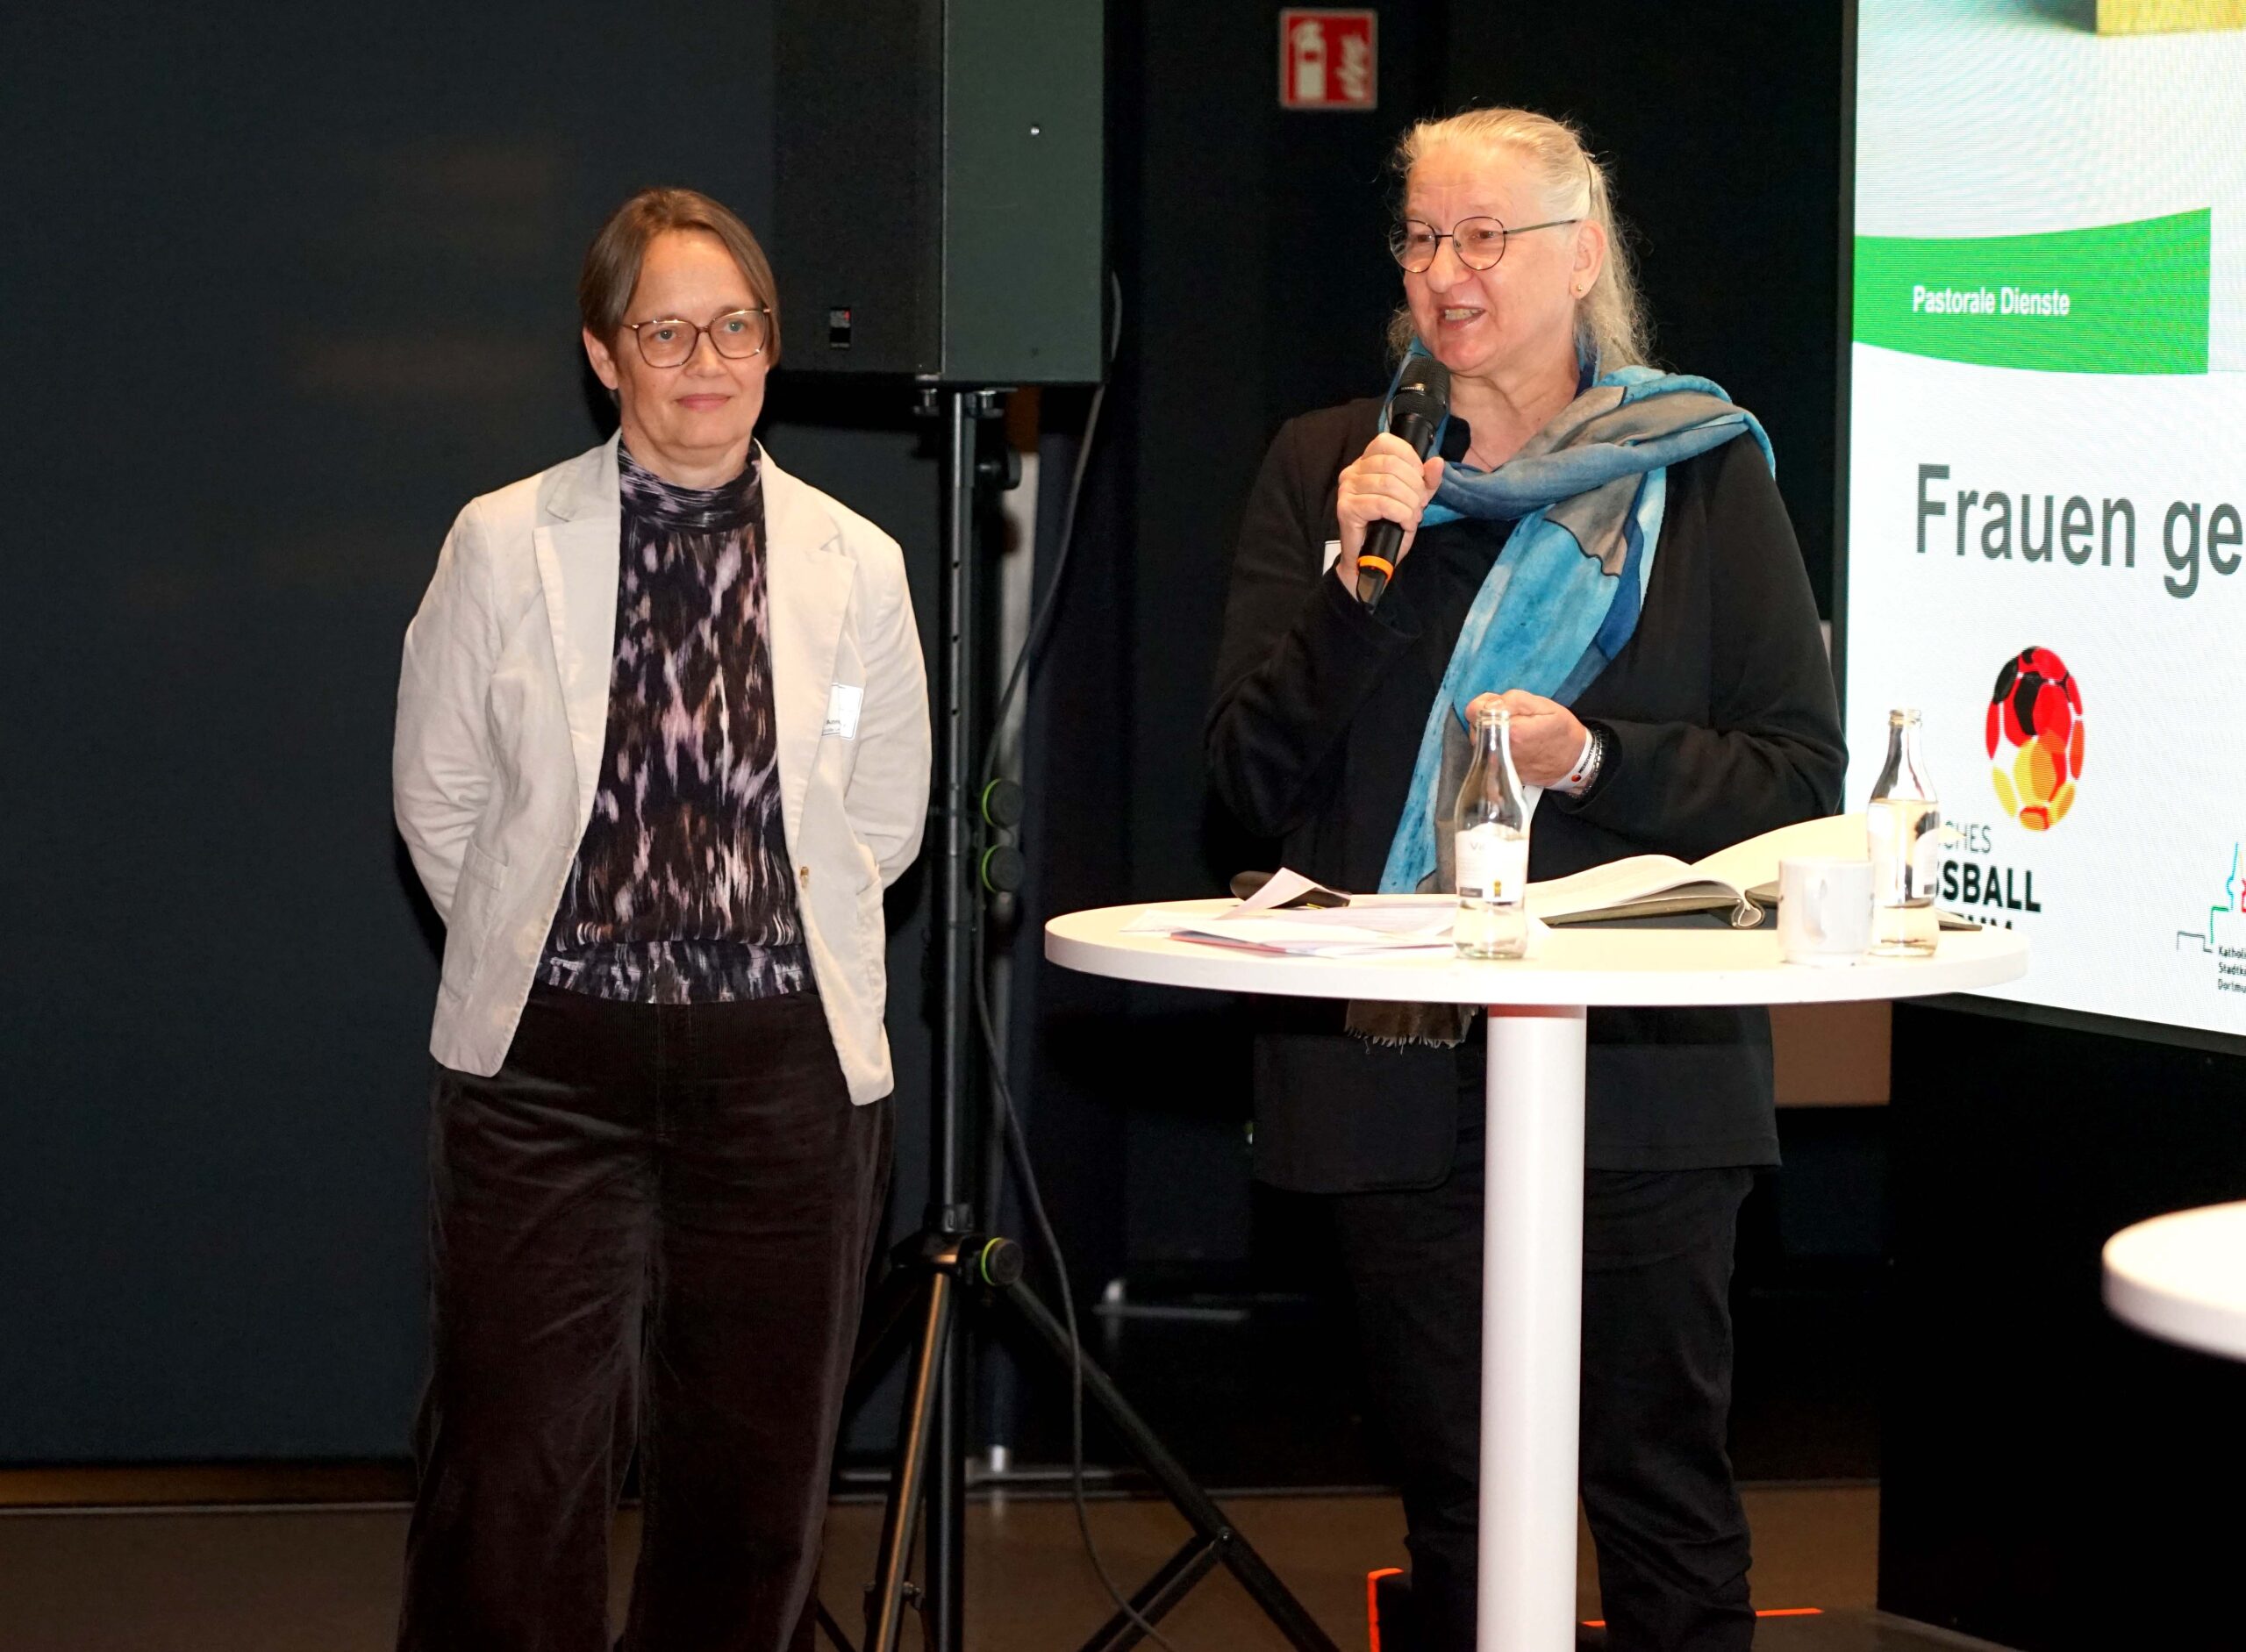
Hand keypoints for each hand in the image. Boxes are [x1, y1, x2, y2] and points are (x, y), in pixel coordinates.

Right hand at [1335, 433, 1445, 594]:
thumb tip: (1437, 462)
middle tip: (1419, 505)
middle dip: (1414, 486)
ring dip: (1409, 503)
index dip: (1410, 458)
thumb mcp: (1414, 500)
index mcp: (1366, 463)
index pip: (1387, 442)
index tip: (1420, 479)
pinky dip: (1400, 514)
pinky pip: (1382, 504)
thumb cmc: (1389, 527)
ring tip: (1412, 517)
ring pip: (1388, 484)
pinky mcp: (1346, 508)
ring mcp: (1347, 489)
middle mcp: (1352, 471)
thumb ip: (1427, 481)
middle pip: (1391, 464)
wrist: (1370, 560)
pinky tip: (1404, 523)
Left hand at [1464, 690, 1587, 787]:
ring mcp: (1497, 763)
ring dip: (1489, 731)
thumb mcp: (1543, 705)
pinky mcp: (1499, 770)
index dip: (1485, 702)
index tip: (1501, 704)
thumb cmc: (1561, 730)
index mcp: (1510, 731)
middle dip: (1487, 716)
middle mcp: (1498, 750)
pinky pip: (1486, 751)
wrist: (1573, 762)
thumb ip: (1513, 700)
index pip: (1473, 710)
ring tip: (1514, 730)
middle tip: (1511, 717)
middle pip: (1473, 725)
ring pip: (1478, 738)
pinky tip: (1513, 743)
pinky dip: (1494, 743)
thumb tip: (1490, 704)